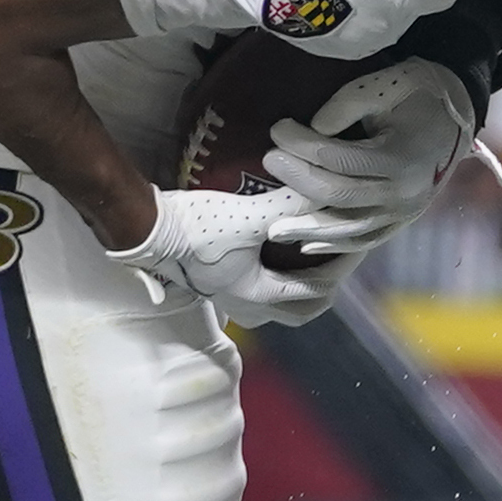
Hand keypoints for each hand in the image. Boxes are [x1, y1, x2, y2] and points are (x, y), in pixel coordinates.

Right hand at [111, 186, 374, 322]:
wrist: (146, 230)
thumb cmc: (195, 228)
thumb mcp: (249, 216)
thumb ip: (289, 206)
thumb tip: (327, 190)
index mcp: (259, 296)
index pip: (317, 290)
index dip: (342, 266)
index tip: (355, 242)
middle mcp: (246, 305)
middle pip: (299, 311)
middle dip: (323, 290)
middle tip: (338, 261)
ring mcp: (227, 297)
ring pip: (275, 307)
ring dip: (296, 290)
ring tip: (309, 261)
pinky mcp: (214, 282)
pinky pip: (255, 291)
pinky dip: (273, 278)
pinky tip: (273, 254)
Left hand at [264, 60, 476, 225]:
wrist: (456, 116)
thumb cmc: (418, 95)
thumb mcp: (386, 85)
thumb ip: (347, 104)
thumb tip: (312, 129)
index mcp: (402, 158)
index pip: (339, 158)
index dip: (302, 144)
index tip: (277, 128)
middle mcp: (404, 194)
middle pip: (338, 194)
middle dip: (298, 178)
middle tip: (268, 160)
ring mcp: (403, 214)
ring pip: (348, 229)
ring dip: (308, 228)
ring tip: (273, 227)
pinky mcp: (401, 222)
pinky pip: (364, 240)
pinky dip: (335, 245)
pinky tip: (306, 244)